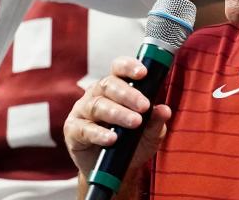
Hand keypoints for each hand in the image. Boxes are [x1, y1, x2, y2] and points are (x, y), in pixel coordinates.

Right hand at [64, 56, 170, 180]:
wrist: (114, 172)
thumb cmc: (131, 145)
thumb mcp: (149, 135)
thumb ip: (156, 122)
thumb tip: (164, 110)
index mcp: (114, 88)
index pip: (118, 69)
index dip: (129, 67)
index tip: (144, 73)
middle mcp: (96, 94)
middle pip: (108, 85)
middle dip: (128, 94)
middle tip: (144, 106)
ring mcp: (82, 111)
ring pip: (97, 105)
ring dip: (117, 113)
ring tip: (134, 122)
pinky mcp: (73, 130)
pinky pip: (84, 129)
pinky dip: (99, 133)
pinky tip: (112, 139)